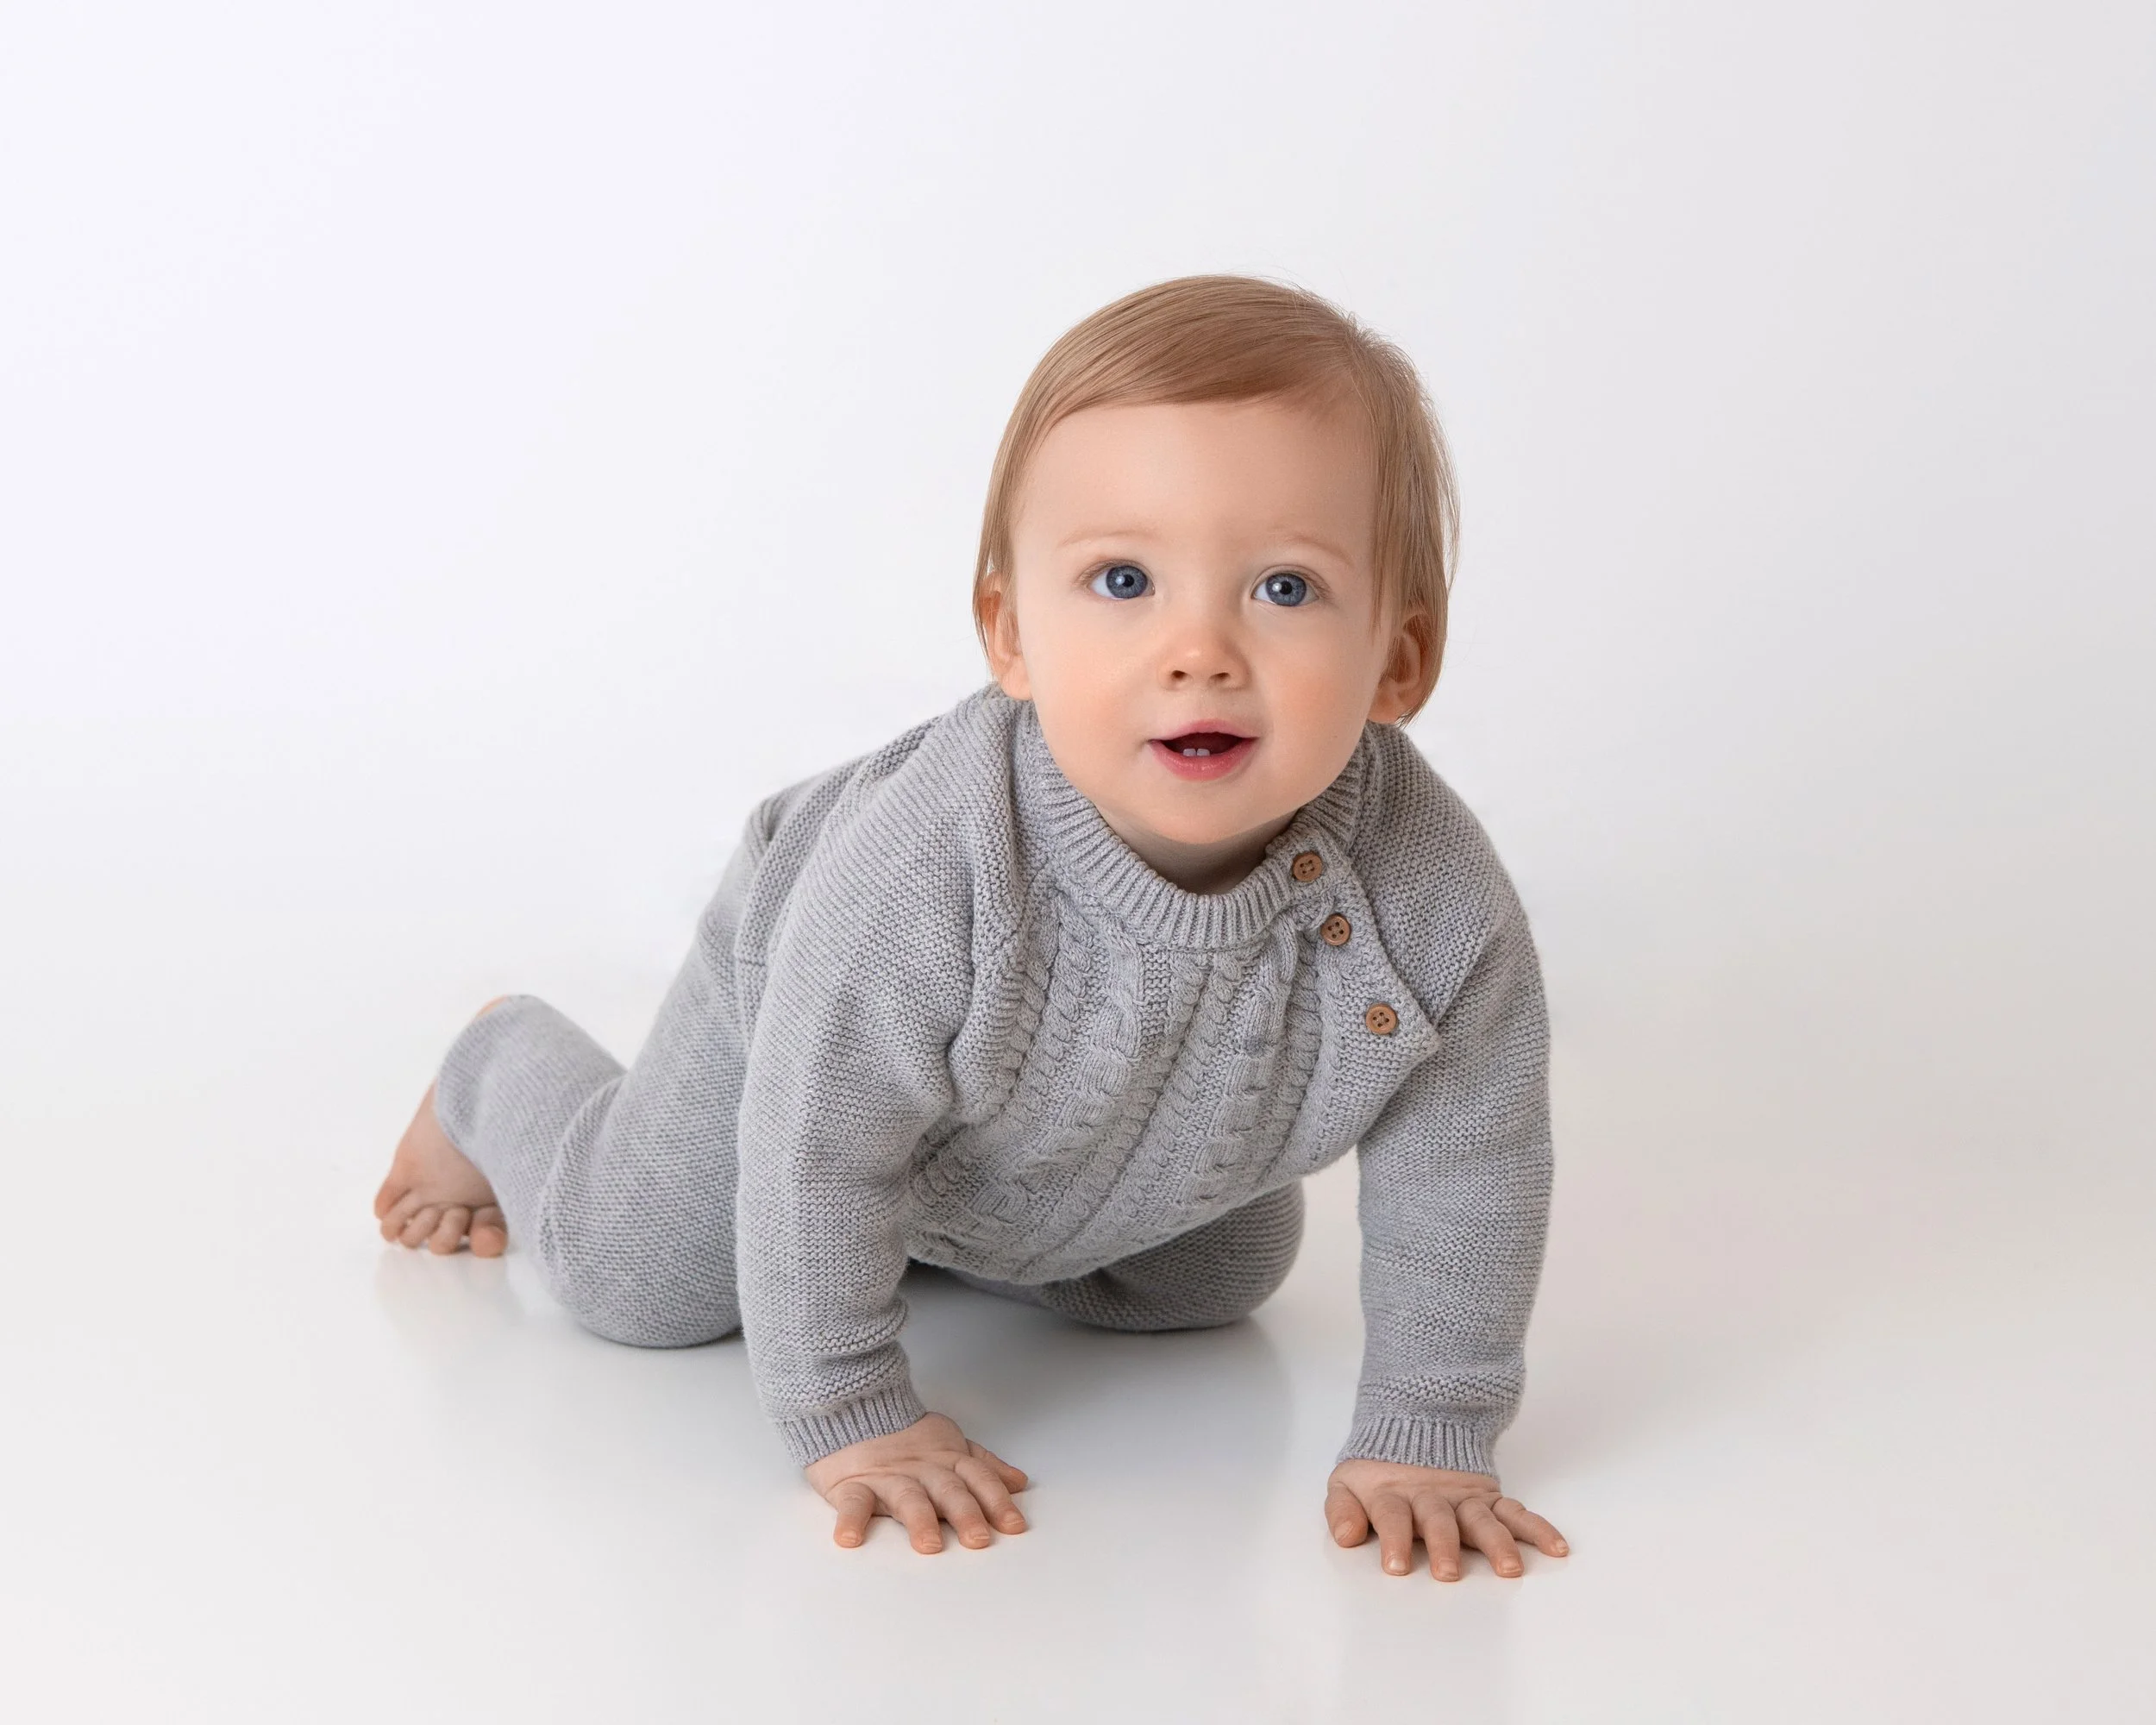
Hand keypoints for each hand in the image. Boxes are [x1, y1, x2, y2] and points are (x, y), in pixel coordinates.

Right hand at [804, 1412, 1029, 1553]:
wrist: (852, 1406)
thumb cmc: (905, 1436)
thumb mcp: (949, 1446)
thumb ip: (983, 1465)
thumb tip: (1018, 1482)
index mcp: (947, 1459)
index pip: (978, 1478)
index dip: (997, 1500)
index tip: (1014, 1526)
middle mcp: (922, 1469)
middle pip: (948, 1490)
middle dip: (965, 1513)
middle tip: (978, 1539)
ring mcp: (887, 1477)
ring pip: (907, 1497)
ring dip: (919, 1519)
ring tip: (928, 1544)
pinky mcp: (851, 1484)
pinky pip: (852, 1503)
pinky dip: (850, 1520)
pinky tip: (849, 1538)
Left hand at [1325, 1459, 1567, 1580]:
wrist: (1412, 1424)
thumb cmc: (1378, 1471)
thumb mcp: (1347, 1483)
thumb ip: (1341, 1510)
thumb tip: (1345, 1537)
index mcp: (1392, 1493)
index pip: (1392, 1515)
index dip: (1394, 1539)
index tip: (1397, 1566)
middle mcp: (1430, 1496)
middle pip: (1438, 1520)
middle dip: (1443, 1545)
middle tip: (1447, 1573)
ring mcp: (1462, 1497)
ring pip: (1481, 1519)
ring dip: (1497, 1543)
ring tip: (1510, 1568)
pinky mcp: (1487, 1496)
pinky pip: (1515, 1511)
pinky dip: (1537, 1527)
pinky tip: (1556, 1547)